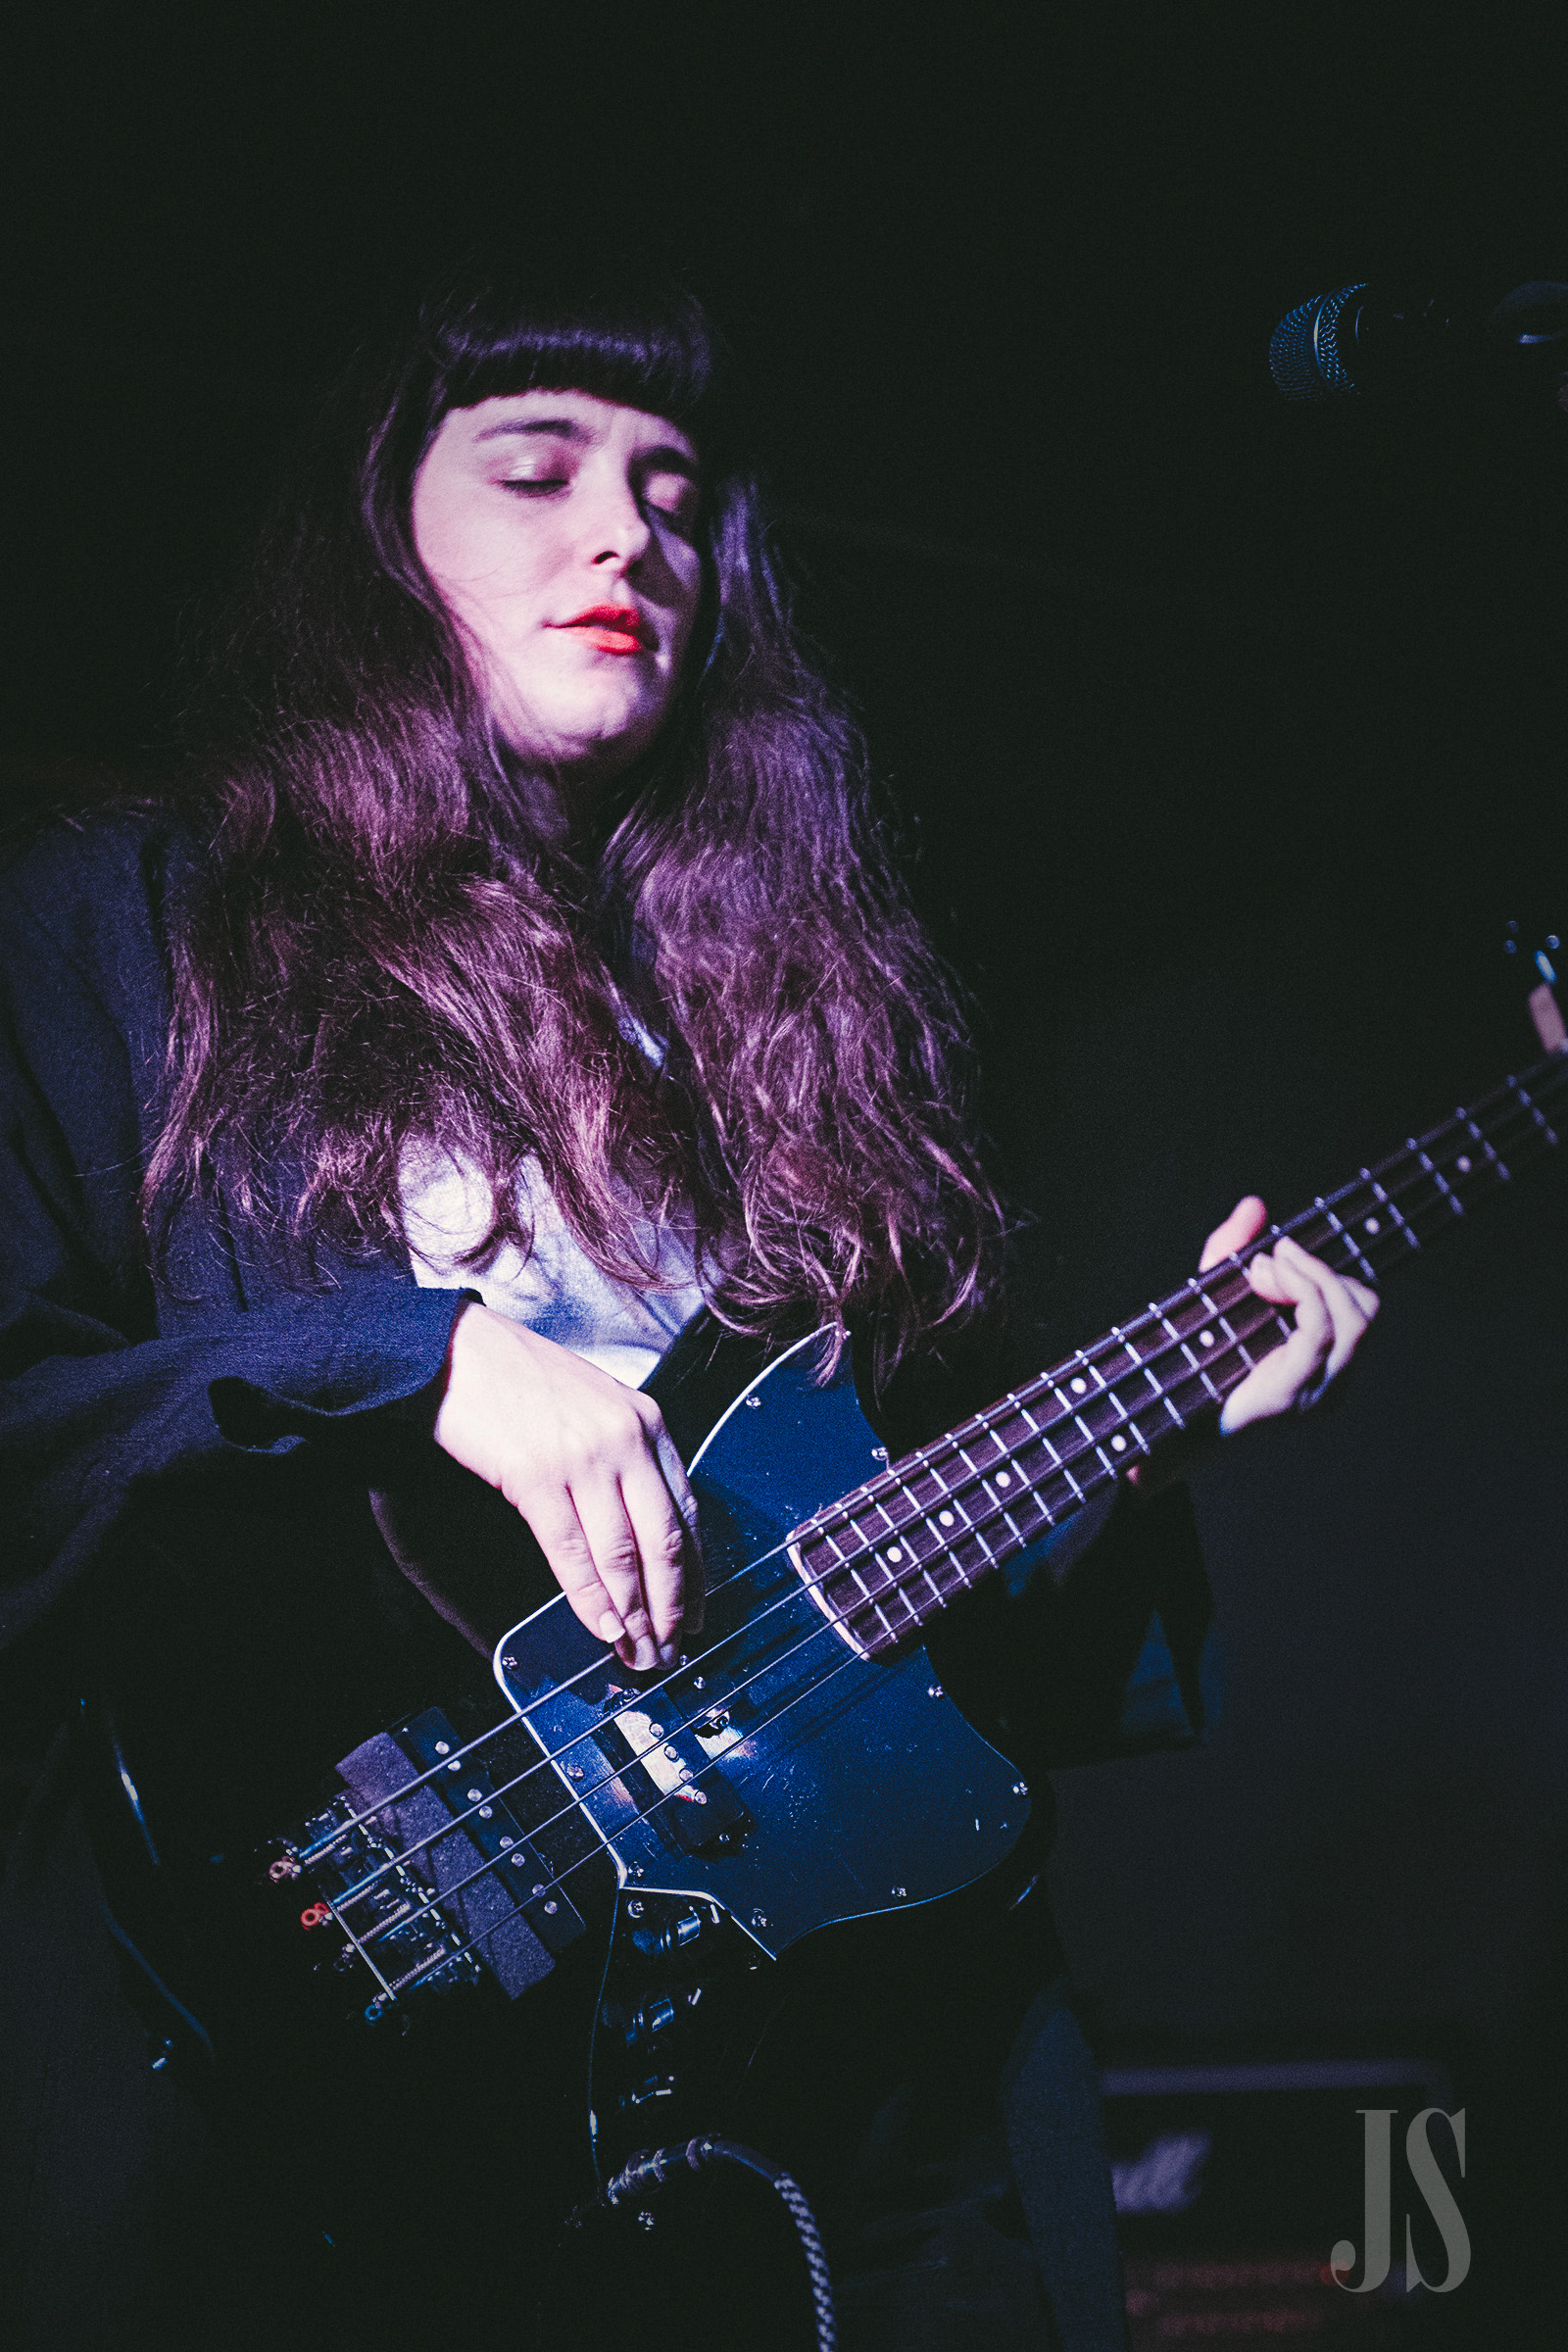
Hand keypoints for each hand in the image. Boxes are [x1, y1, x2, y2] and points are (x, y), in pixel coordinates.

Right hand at [430, 1301, 699, 1671]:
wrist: (455, 1351)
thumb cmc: (520, 1378)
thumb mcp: (595, 1405)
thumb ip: (627, 1457)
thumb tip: (642, 1531)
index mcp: (647, 1422)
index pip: (687, 1512)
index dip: (694, 1572)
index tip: (695, 1612)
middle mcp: (626, 1440)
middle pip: (664, 1541)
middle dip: (670, 1607)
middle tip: (669, 1650)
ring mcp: (583, 1458)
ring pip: (623, 1554)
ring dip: (633, 1615)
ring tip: (637, 1653)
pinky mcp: (536, 1476)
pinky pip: (572, 1551)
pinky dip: (590, 1598)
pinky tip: (600, 1627)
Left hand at [1199, 1195, 1379, 1432]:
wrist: (1161, 1426)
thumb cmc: (1193, 1362)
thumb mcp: (1215, 1295)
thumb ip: (1234, 1249)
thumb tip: (1254, 1204)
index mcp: (1326, 1365)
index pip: (1363, 1306)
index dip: (1329, 1270)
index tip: (1279, 1250)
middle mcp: (1332, 1384)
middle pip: (1366, 1308)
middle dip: (1320, 1269)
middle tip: (1269, 1260)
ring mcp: (1317, 1395)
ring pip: (1352, 1317)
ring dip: (1309, 1275)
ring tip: (1263, 1269)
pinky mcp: (1291, 1396)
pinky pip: (1319, 1330)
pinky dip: (1299, 1290)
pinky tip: (1263, 1278)